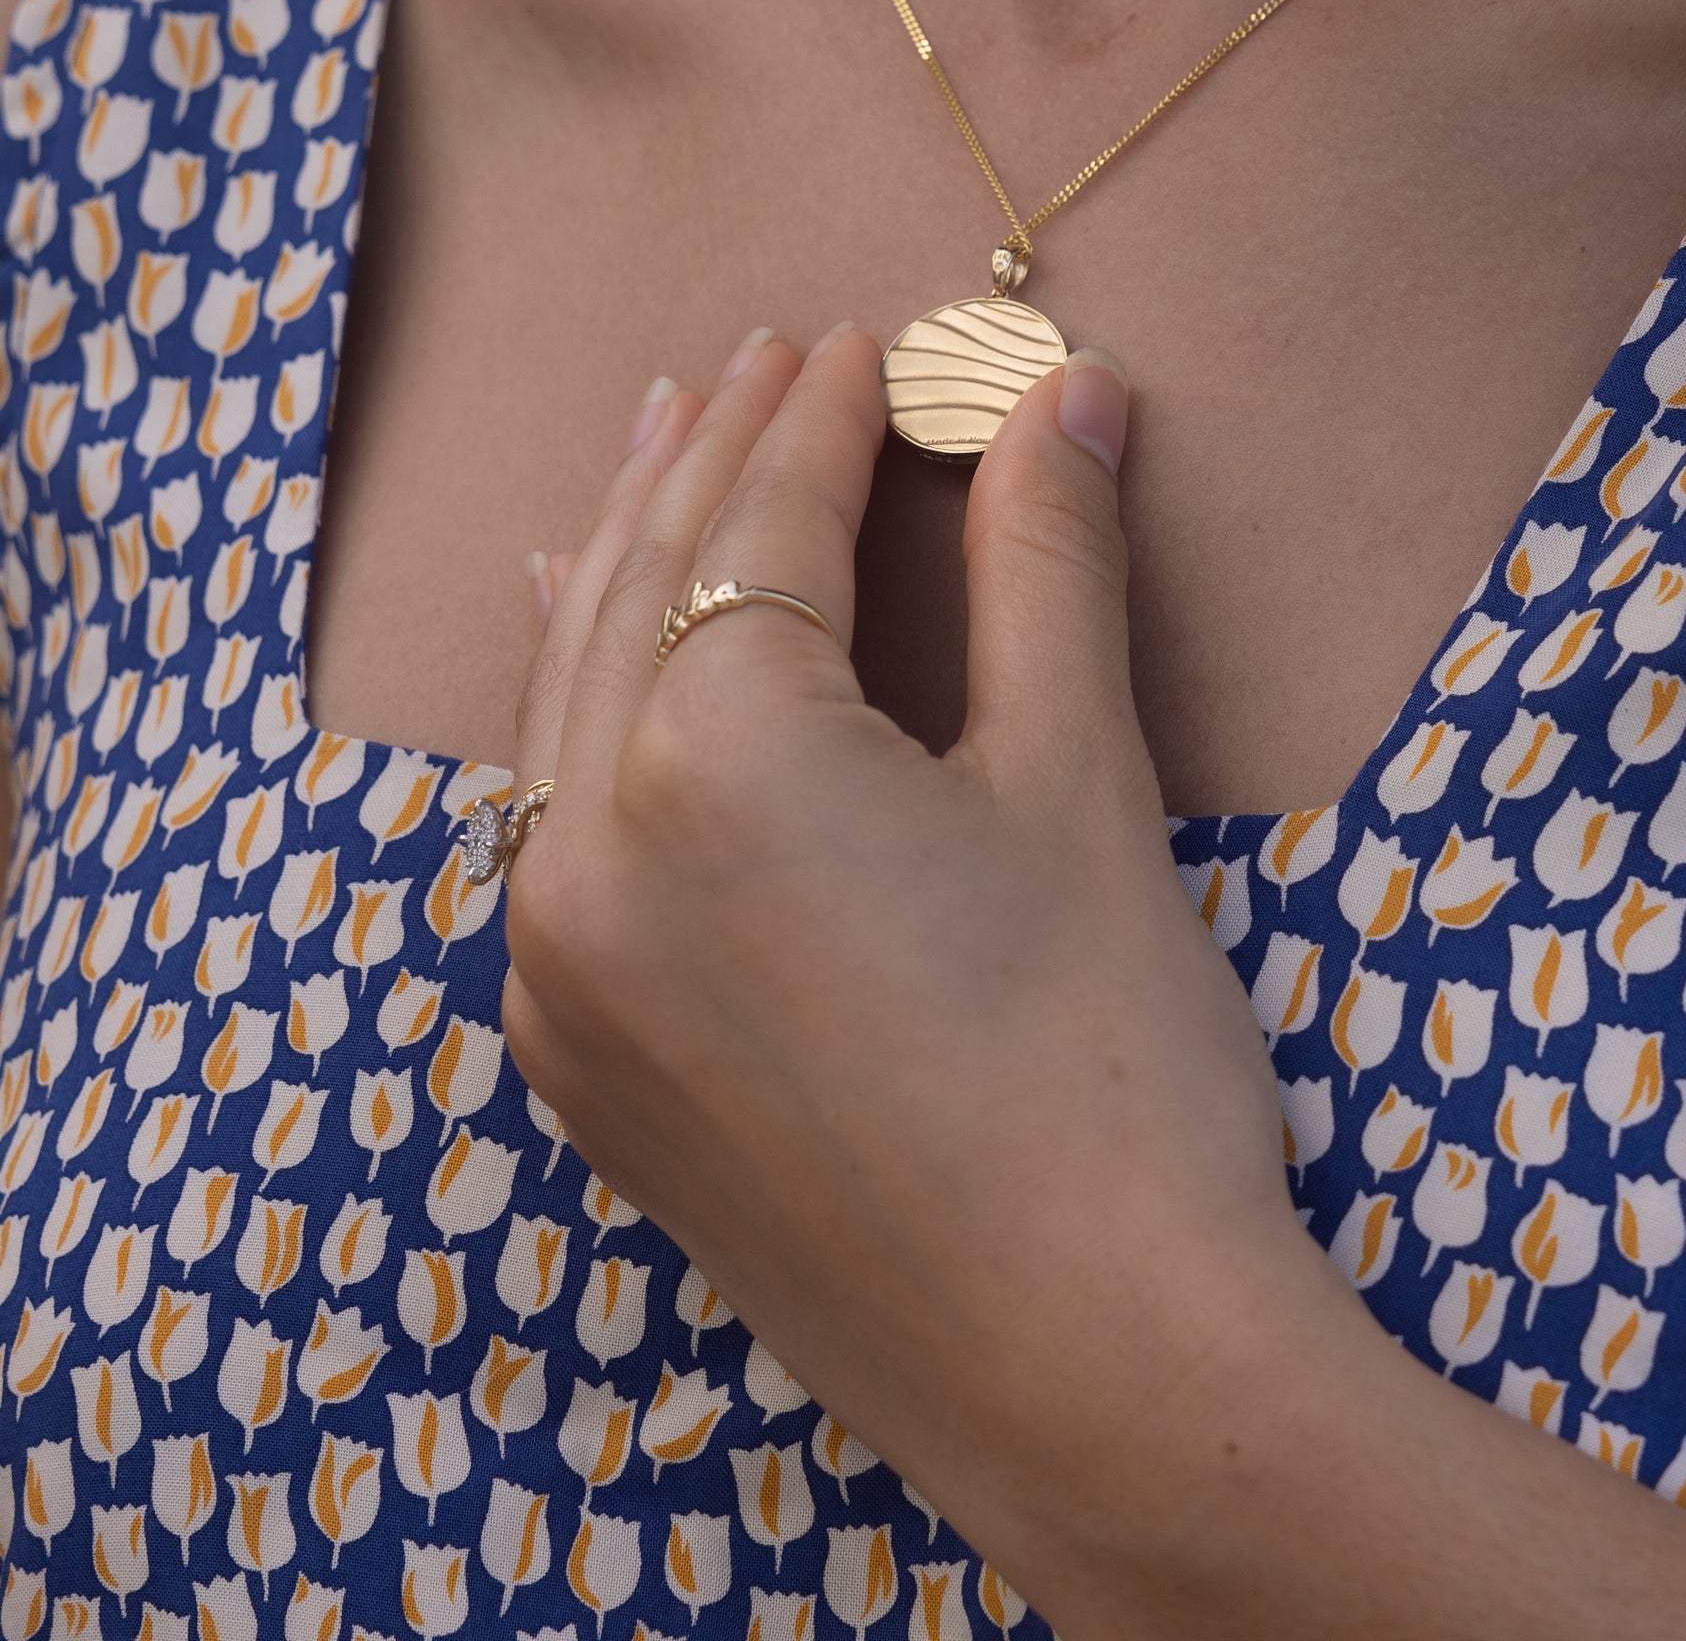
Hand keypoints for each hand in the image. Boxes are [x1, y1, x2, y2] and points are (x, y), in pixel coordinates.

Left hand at [499, 321, 1314, 1620]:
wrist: (1092, 1367)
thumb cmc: (1111, 1067)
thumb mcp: (1079, 782)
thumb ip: (1047, 564)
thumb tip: (1070, 392)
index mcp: (715, 757)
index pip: (765, 531)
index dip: (827, 417)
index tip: (865, 341)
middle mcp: (589, 851)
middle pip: (647, 591)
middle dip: (713, 458)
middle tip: (759, 358)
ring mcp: (562, 970)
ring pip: (573, 705)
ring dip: (629, 567)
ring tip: (657, 452)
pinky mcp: (581, 1060)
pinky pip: (551, 835)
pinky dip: (583, 721)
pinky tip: (588, 666)